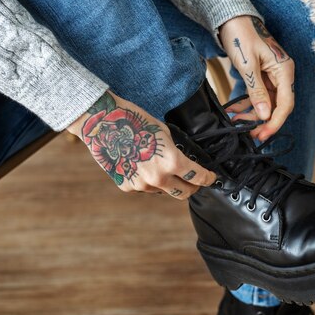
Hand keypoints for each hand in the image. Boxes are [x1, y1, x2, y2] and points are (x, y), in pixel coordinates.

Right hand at [67, 91, 216, 199]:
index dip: (208, 179)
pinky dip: (148, 181)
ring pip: (163, 191)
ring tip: (159, 166)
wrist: (103, 124)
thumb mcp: (164, 132)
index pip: (198, 177)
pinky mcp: (127, 186)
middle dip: (192, 187)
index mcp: (171, 161)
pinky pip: (145, 188)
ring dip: (167, 183)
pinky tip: (140, 165)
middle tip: (193, 180)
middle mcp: (158, 178)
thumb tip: (186, 162)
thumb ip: (176, 151)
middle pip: (184, 193)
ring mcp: (141, 184)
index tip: (211, 178)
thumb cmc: (134, 121)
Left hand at [219, 16, 294, 140]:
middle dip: (263, 121)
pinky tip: (234, 111)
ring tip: (236, 121)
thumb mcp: (248, 65)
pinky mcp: (262, 76)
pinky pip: (258, 96)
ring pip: (267, 103)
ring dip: (252, 114)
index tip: (263, 135)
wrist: (232, 19)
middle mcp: (282, 74)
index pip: (286, 104)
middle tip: (249, 134)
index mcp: (284, 70)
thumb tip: (265, 115)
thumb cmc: (241, 36)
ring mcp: (272, 76)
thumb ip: (257, 91)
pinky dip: (247, 104)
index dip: (275, 122)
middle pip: (278, 106)